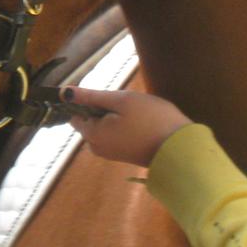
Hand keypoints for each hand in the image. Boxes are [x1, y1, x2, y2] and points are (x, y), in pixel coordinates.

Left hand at [67, 88, 191, 167]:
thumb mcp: (121, 100)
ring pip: (103, 126)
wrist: (182, 150)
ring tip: (136, 114)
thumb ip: (91, 96)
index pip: (75, 114)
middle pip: (90, 120)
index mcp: (92, 135)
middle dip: (104, 109)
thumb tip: (63, 92)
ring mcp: (111, 153)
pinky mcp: (124, 155)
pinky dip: (123, 126)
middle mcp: (96, 148)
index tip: (109, 97)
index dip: (88, 101)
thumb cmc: (151, 120)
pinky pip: (114, 135)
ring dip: (115, 116)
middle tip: (127, 105)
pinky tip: (141, 123)